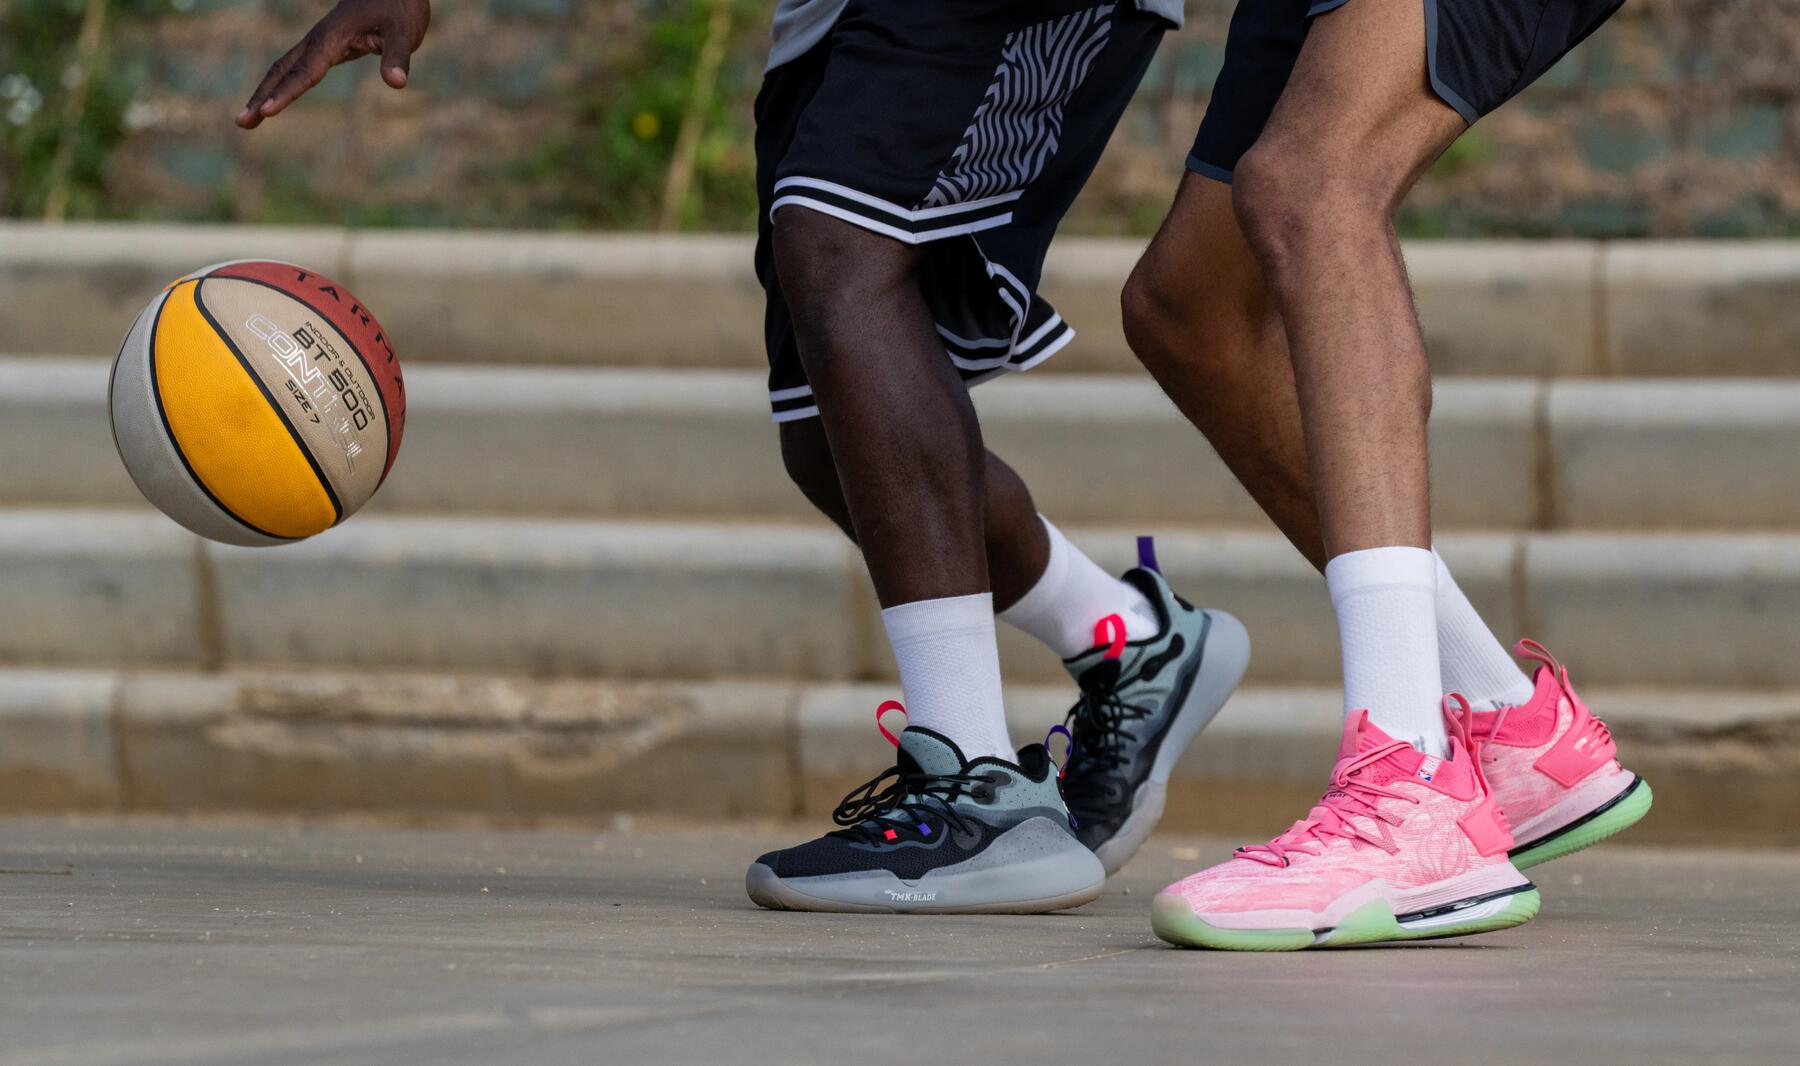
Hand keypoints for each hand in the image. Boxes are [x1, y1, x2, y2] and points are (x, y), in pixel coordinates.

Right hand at [237, 0, 430, 128]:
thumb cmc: (399, 7)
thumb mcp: (403, 32)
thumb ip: (397, 57)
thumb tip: (397, 83)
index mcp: (332, 37)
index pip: (306, 71)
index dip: (287, 93)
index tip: (267, 113)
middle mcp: (318, 39)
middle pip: (282, 70)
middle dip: (261, 96)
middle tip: (241, 122)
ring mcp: (318, 42)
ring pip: (284, 68)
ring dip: (264, 92)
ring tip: (248, 120)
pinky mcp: (325, 46)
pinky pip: (296, 67)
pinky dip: (281, 84)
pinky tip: (276, 98)